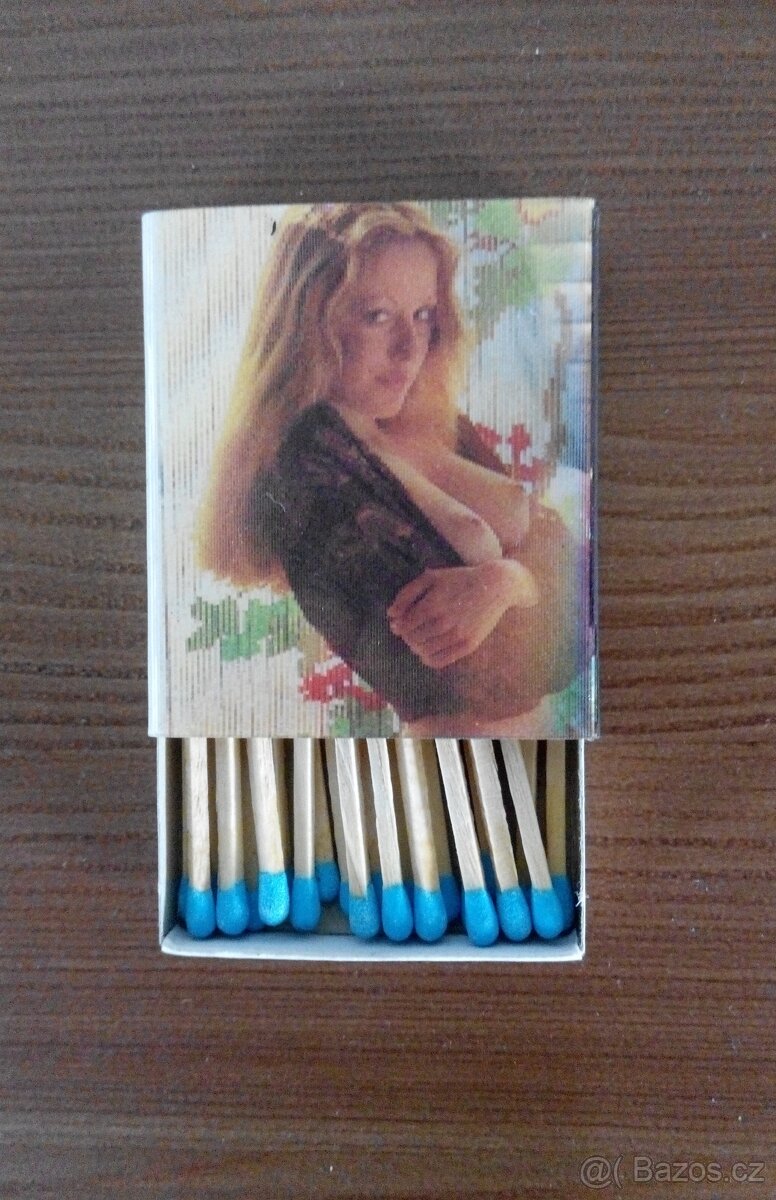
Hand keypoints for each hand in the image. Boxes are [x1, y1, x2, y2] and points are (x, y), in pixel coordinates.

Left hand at [387, 560, 537, 668]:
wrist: (496, 586)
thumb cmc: (459, 579)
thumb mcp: (431, 578)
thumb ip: (407, 594)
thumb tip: (391, 615)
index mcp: (432, 605)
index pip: (404, 626)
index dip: (399, 626)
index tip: (400, 623)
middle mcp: (444, 623)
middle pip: (412, 640)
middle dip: (407, 636)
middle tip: (412, 630)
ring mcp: (458, 636)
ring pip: (424, 652)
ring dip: (417, 647)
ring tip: (421, 638)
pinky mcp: (469, 645)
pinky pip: (440, 661)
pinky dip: (428, 659)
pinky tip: (428, 651)